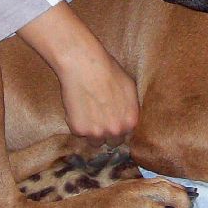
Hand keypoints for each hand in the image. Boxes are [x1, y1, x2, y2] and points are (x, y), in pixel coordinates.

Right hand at [18, 3, 138, 141]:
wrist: (84, 65)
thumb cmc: (108, 71)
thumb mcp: (130, 88)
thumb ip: (131, 108)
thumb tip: (129, 117)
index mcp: (130, 122)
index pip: (127, 136)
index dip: (118, 128)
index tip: (112, 122)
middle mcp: (116, 131)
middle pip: (112, 142)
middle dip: (106, 133)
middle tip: (99, 119)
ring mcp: (97, 132)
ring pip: (94, 141)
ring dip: (91, 131)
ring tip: (87, 113)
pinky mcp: (79, 130)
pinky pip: (78, 132)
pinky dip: (76, 123)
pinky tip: (77, 107)